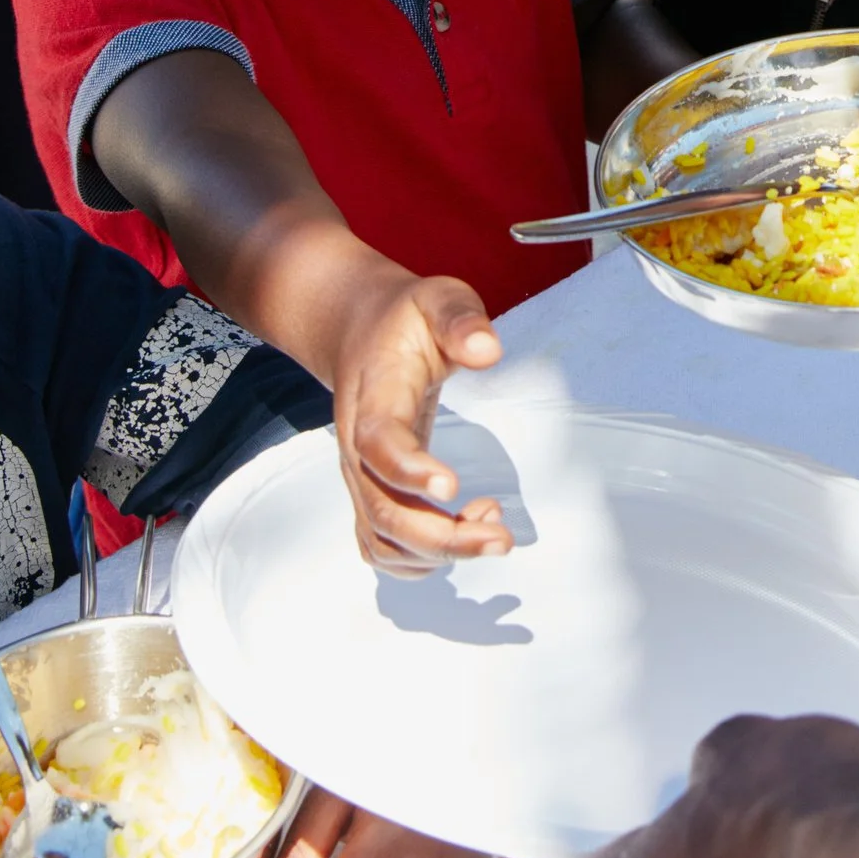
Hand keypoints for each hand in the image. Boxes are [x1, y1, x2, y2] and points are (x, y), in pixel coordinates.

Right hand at [332, 271, 512, 571]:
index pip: (378, 444)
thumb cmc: (406, 319)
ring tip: (492, 532)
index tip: (453, 487)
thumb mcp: (439, 298)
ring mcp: (360, 475)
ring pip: (382, 537)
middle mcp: (357, 446)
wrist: (357, 330)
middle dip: (441, 536)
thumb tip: (487, 350)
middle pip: (382, 509)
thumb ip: (461, 318)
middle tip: (501, 537)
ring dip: (437, 553)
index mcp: (374, 397)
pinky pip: (380, 545)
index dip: (409, 471)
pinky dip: (419, 559)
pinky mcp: (371, 490)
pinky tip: (465, 533)